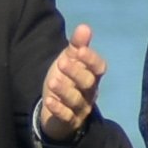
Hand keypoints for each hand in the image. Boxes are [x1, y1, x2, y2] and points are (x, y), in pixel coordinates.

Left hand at [36, 23, 106, 141]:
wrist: (56, 109)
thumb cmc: (66, 80)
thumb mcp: (69, 60)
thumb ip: (77, 45)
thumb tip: (85, 26)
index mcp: (92, 75)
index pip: (99, 68)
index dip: (91, 59)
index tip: (80, 50)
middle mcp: (89, 92)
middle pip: (88, 83)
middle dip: (76, 72)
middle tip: (61, 62)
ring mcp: (80, 108)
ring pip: (76, 100)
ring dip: (65, 90)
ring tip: (52, 81)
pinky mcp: (69, 121)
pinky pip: (66, 116)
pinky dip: (58, 109)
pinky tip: (49, 101)